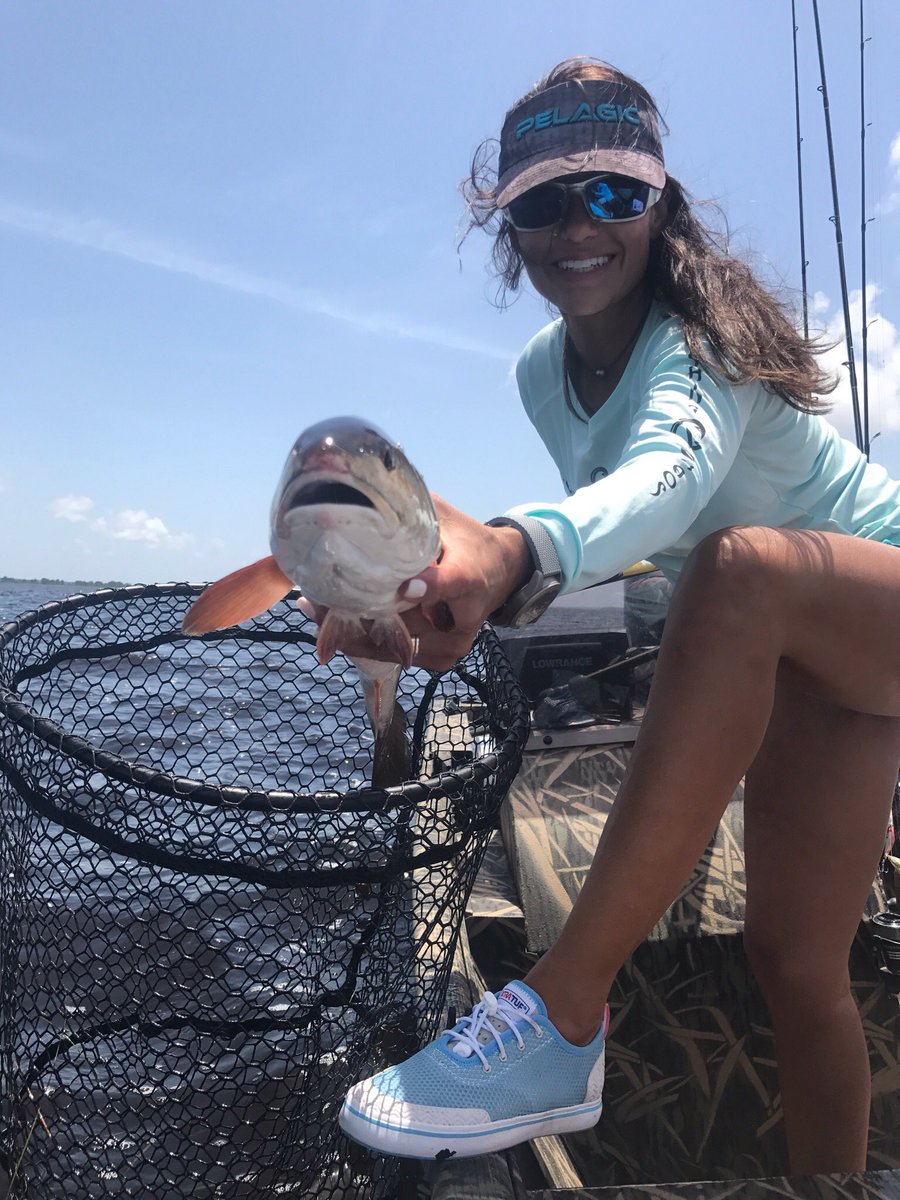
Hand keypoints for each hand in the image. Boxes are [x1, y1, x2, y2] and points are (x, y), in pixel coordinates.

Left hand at [298, 495, 529, 672]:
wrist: (501, 572)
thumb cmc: (467, 541)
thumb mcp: (445, 517)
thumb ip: (412, 512)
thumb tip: (366, 493)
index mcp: (466, 575)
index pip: (447, 583)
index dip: (422, 586)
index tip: (400, 587)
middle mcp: (462, 614)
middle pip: (405, 622)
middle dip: (356, 612)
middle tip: (313, 600)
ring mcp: (454, 641)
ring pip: (396, 645)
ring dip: (352, 632)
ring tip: (313, 611)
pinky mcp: (445, 656)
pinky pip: (399, 655)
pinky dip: (368, 644)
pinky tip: (336, 629)